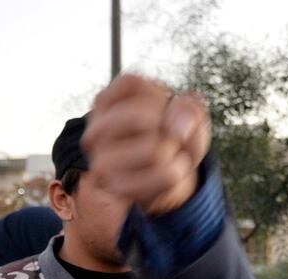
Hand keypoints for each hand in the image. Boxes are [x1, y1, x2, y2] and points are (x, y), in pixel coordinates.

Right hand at [81, 73, 210, 215]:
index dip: (159, 95)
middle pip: (140, 116)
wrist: (172, 178)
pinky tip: (168, 173)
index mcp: (106, 102)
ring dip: (176, 154)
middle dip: (168, 127)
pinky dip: (179, 174)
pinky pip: (167, 176)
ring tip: (168, 156)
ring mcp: (102, 159)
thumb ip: (190, 109)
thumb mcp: (188, 115)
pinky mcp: (118, 186)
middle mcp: (96, 129)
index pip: (131, 83)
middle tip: (168, 137)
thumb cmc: (175, 137)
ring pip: (156, 151)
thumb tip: (176, 129)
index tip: (162, 110)